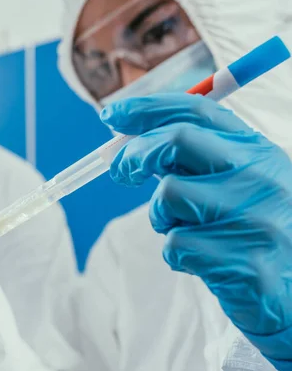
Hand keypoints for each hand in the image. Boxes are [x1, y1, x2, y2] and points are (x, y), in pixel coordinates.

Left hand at [101, 94, 291, 364]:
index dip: (146, 109)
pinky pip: (176, 245)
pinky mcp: (246, 262)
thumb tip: (128, 145)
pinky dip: (176, 253)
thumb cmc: (255, 233)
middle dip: (134, 153)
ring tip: (184, 230)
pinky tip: (203, 261)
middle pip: (176, 140)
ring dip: (160, 215)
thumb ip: (194, 161)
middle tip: (120, 170)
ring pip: (168, 195)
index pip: (197, 110)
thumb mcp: (239, 184)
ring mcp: (255, 218)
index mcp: (257, 151)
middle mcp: (260, 176)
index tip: (111, 115)